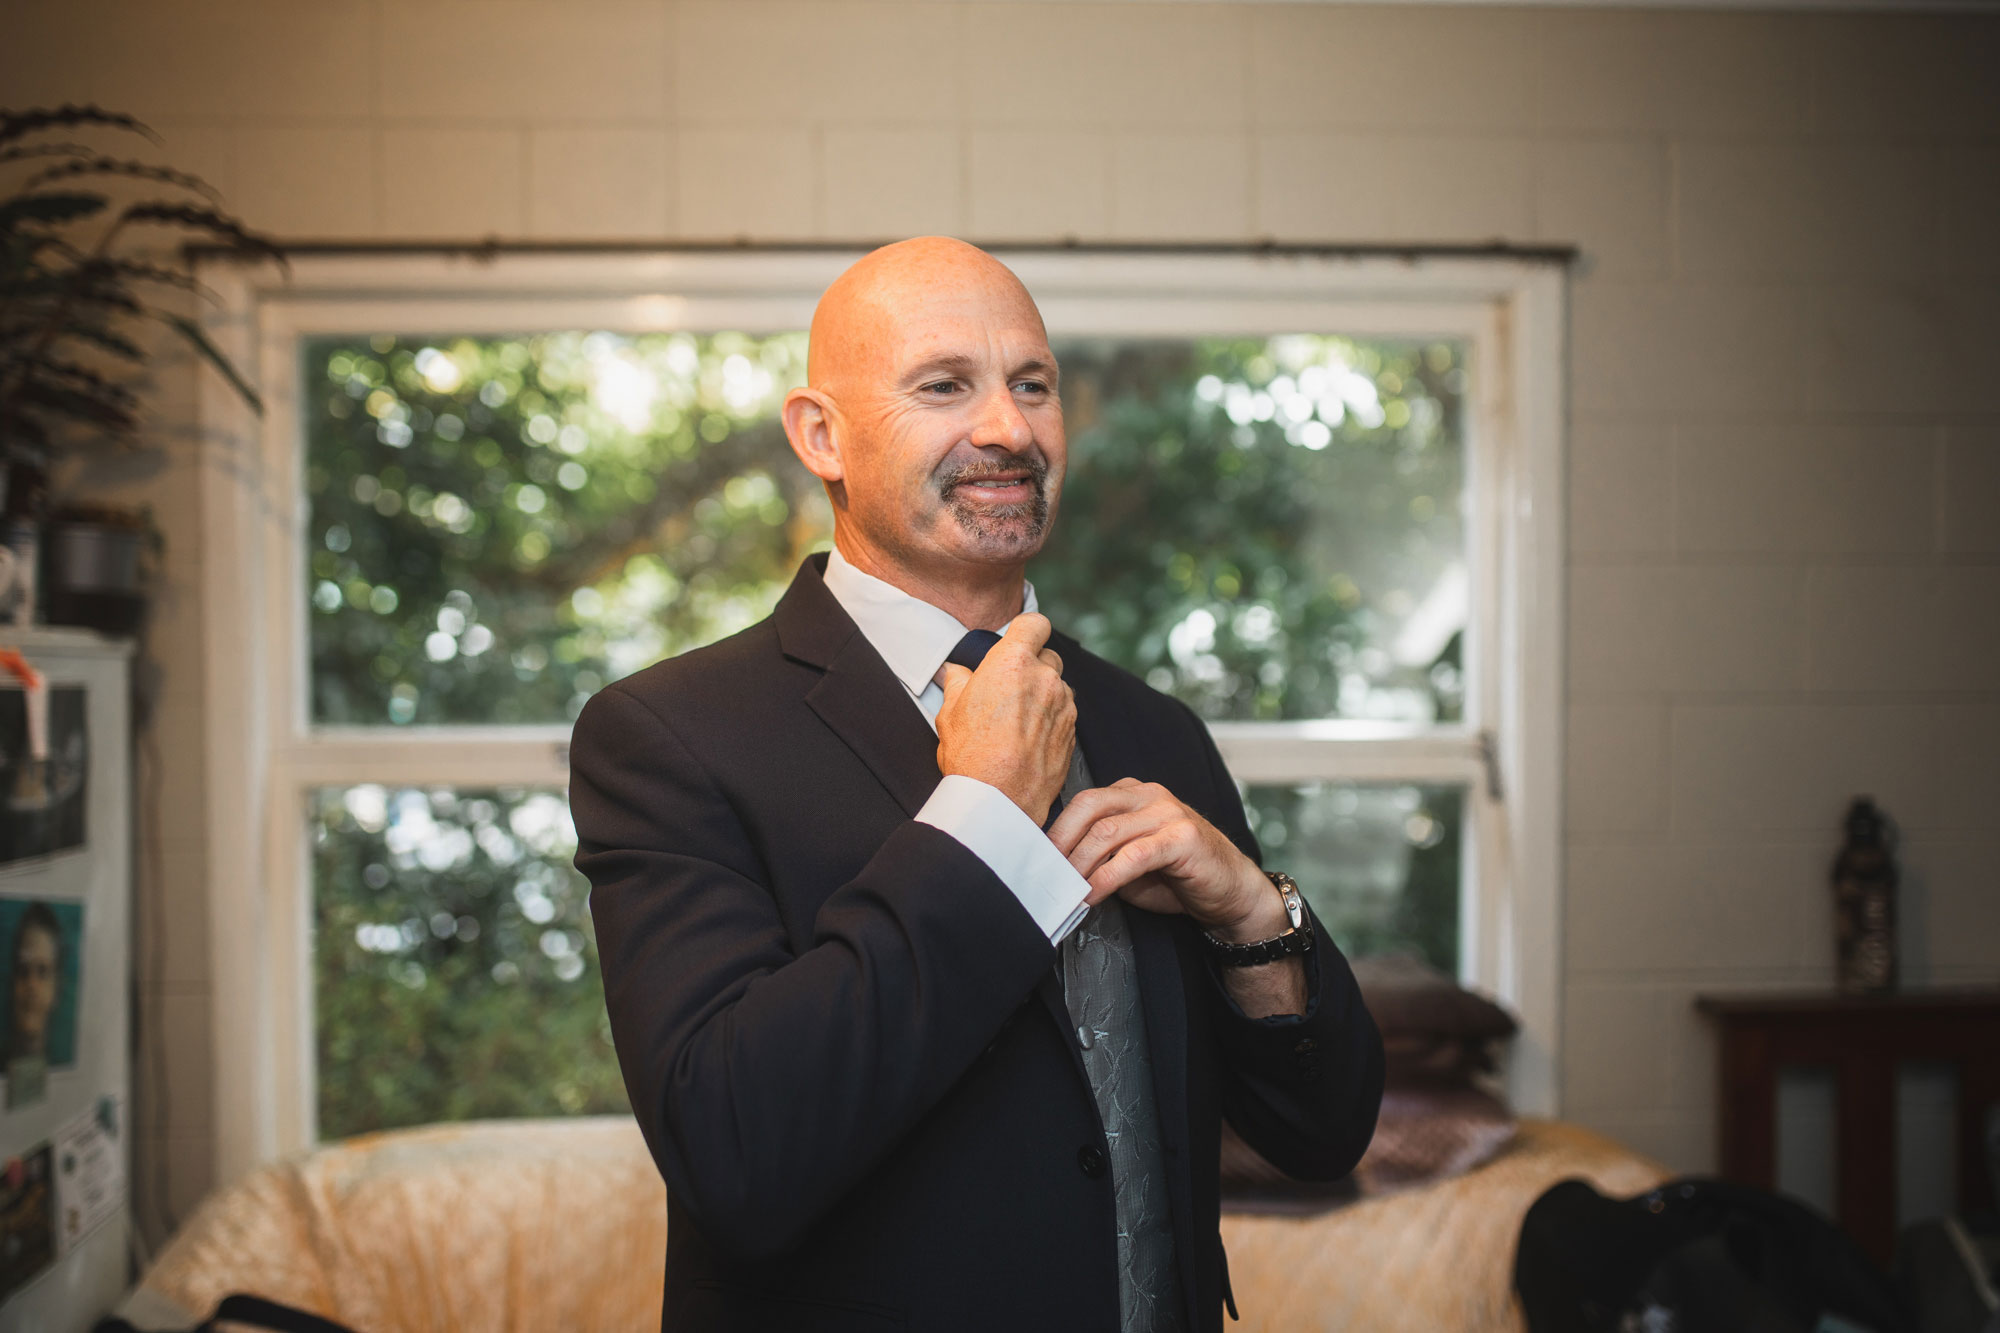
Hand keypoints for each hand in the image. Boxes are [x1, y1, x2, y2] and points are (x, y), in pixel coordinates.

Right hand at [935, 613, 1074, 824]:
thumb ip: (957, 683)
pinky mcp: (1072, 731)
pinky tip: (1029, 738)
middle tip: (1009, 689)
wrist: (999, 800)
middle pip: (1048, 655)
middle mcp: (1044, 677)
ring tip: (1017, 720)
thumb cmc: (973, 757)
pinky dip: (1051, 719)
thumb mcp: (950, 713)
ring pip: (1058, 686)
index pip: (1035, 623)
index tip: (1017, 641)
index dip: (1026, 630)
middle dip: (1032, 666)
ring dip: (1043, 695)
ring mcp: (1063, 704)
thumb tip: (955, 673)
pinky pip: (1064, 713)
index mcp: (1012, 662)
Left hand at [1049, 778, 1286, 941]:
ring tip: (1065, 890)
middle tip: (1043, 875)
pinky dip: (1106, 878)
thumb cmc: (1179, 879)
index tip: (1034, 859)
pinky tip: (1093, 895)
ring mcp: (1167, 812)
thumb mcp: (1129, 865)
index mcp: (1132, 794)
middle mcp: (1149, 795)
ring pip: (1106, 832)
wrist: (1231, 894)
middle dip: (1060, 843)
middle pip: (1088, 807)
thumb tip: (1058, 869)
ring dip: (1079, 865)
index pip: (1082, 802)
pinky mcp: (1182, 837)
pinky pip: (1133, 856)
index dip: (1055, 831)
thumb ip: (1100, 857)